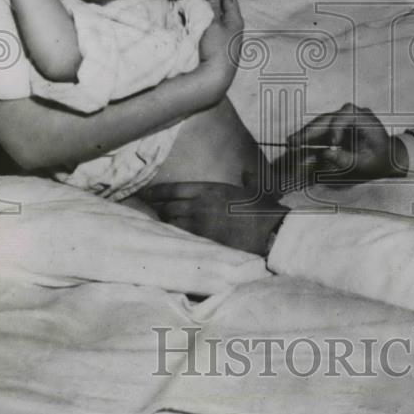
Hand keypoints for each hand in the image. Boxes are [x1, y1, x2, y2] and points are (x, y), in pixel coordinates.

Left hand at [140, 182, 285, 256]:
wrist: (269, 229)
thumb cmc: (262, 208)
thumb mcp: (254, 188)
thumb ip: (246, 179)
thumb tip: (246, 173)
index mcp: (209, 189)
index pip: (172, 189)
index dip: (155, 192)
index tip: (144, 194)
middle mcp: (200, 204)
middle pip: (168, 207)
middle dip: (159, 210)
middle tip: (154, 212)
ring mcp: (200, 223)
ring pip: (172, 223)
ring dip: (167, 224)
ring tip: (162, 225)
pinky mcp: (203, 240)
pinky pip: (181, 237)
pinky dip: (175, 236)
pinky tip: (171, 238)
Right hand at [198, 0, 243, 93]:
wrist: (215, 75)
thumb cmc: (216, 48)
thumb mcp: (213, 24)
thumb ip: (212, 7)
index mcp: (236, 20)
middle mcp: (234, 28)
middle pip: (223, 9)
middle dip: (211, 1)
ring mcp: (227, 37)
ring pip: (217, 19)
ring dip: (207, 12)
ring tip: (194, 6)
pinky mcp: (219, 45)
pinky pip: (212, 29)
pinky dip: (205, 23)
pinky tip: (196, 21)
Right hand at [286, 103, 407, 183]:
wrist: (389, 156)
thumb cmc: (381, 159)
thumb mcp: (366, 163)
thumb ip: (346, 159)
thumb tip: (325, 154)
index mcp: (364, 117)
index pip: (345, 115)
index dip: (336, 128)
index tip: (333, 144)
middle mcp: (353, 114)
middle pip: (328, 118)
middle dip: (310, 130)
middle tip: (293, 141)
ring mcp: (344, 119)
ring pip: (322, 122)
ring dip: (307, 133)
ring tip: (291, 142)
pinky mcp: (338, 126)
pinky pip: (322, 130)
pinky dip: (311, 137)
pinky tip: (298, 142)